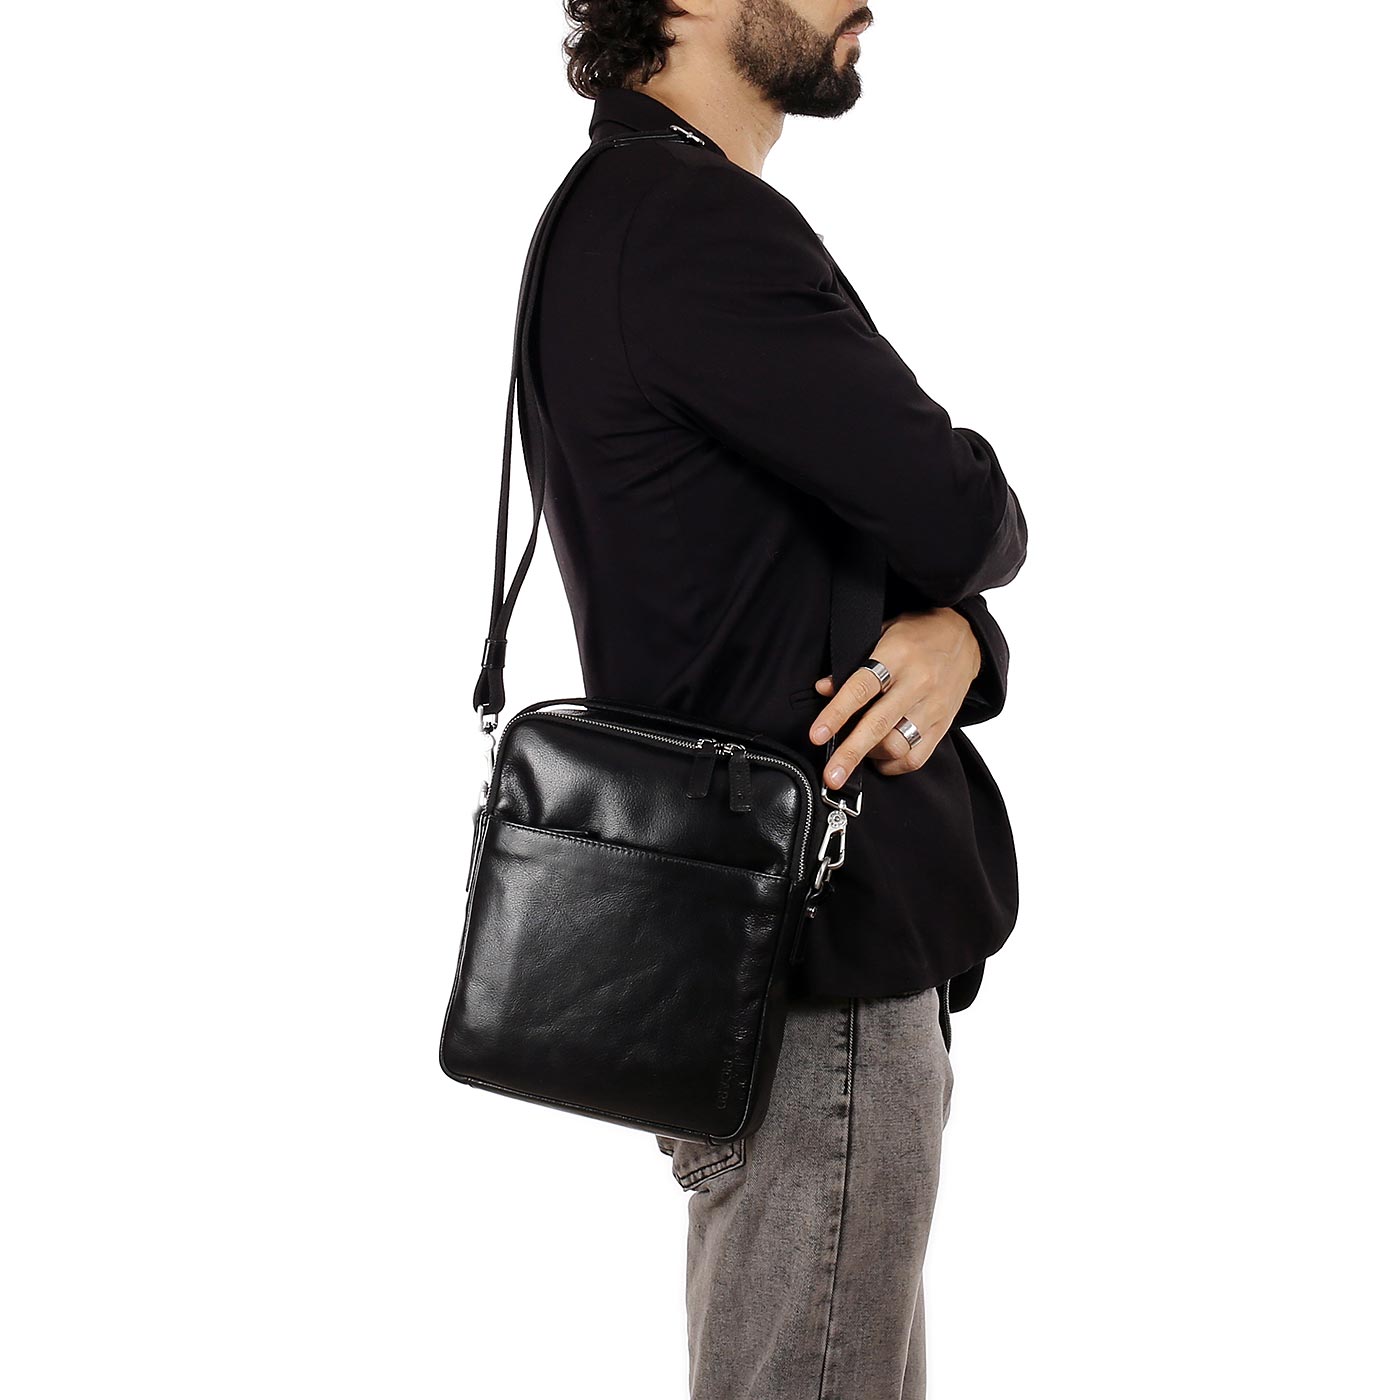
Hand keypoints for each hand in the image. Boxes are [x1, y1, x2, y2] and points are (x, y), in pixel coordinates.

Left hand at [807, 607, 981, 788]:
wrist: (965, 636)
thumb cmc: (917, 634)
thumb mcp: (882, 633)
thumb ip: (854, 661)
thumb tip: (824, 689)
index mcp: (897, 655)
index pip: (862, 688)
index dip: (836, 714)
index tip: (817, 736)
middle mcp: (918, 682)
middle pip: (879, 725)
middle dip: (851, 754)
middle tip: (832, 776)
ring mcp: (933, 706)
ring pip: (898, 745)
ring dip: (871, 756)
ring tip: (857, 752)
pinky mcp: (943, 724)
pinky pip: (917, 757)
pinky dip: (894, 764)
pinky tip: (880, 758)